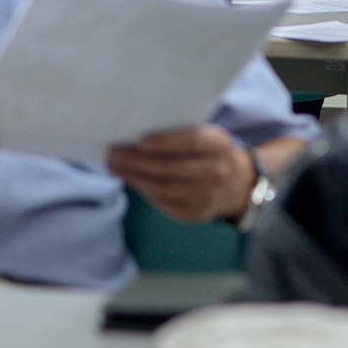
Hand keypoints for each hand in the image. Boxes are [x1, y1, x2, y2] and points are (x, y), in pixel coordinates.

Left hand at [107, 125, 252, 223]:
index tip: (140, 140)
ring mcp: (208, 196)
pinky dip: (143, 189)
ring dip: (133, 176)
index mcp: (219, 144)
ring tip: (114, 166)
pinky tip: (131, 179)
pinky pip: (163, 202)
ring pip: (162, 187)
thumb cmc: (205, 151)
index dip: (166, 141)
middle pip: (170, 168)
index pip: (191, 141)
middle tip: (112, 154)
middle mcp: (217, 172)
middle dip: (136, 161)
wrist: (234, 183)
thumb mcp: (202, 135)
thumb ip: (176, 132)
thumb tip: (132, 134)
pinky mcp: (196, 214)